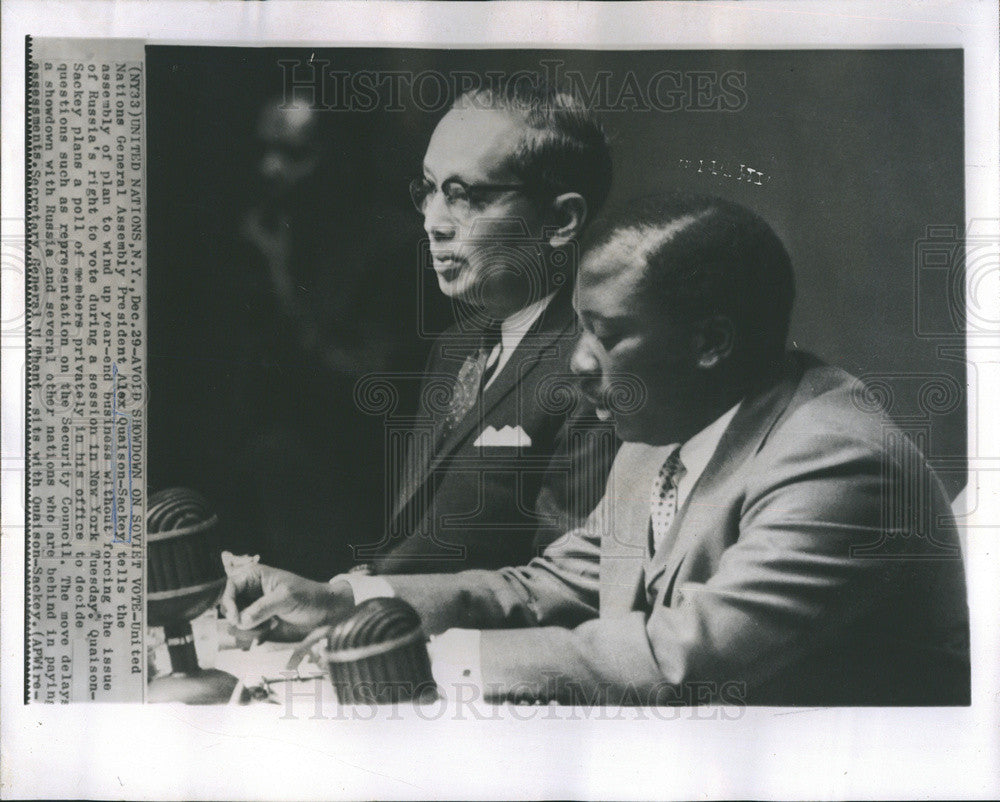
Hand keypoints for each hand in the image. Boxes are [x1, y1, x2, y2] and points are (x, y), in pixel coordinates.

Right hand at [220, 552, 353, 641]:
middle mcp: (252, 589)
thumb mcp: (286, 598)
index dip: (230, 603)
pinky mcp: (260, 618)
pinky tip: (270, 629)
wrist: (325, 610)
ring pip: (237, 620)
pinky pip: (247, 628)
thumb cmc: (308, 597)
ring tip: (269, 626)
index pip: (230, 587)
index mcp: (255, 575)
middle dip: (240, 618)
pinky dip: (254, 633)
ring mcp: (255, 604)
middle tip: (258, 625)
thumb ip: (263, 607)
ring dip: (248, 628)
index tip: (237, 618)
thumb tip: (242, 620)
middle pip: (230, 606)